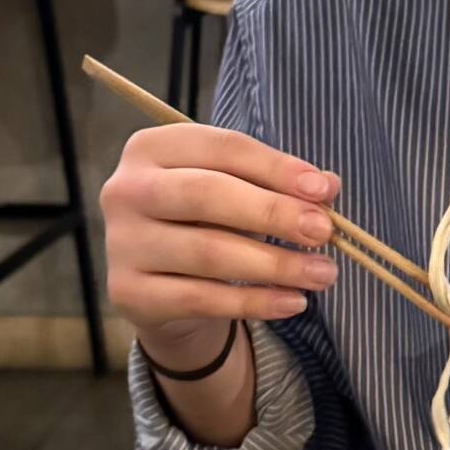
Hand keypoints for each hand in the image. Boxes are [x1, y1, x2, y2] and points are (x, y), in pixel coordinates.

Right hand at [101, 122, 340, 372]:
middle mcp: (126, 190)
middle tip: (324, 232)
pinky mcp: (127, 291)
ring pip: (207, 252)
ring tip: (322, 274)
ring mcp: (122, 242)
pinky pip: (200, 298)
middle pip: (207, 194)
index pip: (222, 148)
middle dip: (274, 213)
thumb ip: (278, 184)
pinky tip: (292, 302)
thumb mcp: (239, 191)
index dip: (277, 168)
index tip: (324, 190)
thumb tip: (327, 187)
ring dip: (274, 264)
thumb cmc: (206, 221)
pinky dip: (253, 301)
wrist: (162, 285)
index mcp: (151, 147)